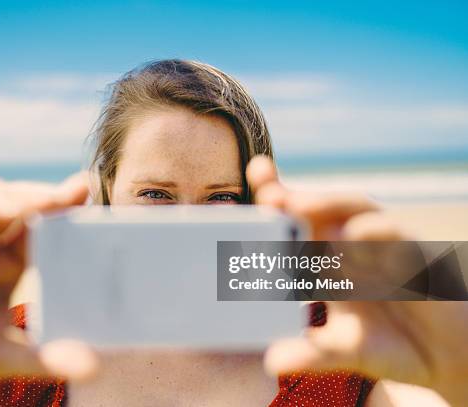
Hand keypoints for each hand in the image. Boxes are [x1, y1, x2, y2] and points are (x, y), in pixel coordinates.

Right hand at [0, 172, 98, 398]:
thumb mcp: (5, 356)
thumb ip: (45, 357)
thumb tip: (94, 368)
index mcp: (13, 258)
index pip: (43, 221)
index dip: (63, 205)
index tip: (88, 192)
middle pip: (14, 198)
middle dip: (37, 195)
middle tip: (62, 197)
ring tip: (16, 211)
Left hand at [247, 156, 467, 403]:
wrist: (448, 356)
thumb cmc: (389, 343)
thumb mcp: (343, 350)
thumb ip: (310, 353)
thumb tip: (272, 361)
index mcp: (327, 261)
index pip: (295, 225)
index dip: (273, 205)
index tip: (246, 190)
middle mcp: (351, 245)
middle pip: (317, 208)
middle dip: (290, 198)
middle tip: (265, 193)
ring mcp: (383, 245)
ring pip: (354, 211)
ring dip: (325, 206)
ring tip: (295, 204)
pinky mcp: (417, 255)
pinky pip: (397, 236)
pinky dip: (375, 233)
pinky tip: (353, 234)